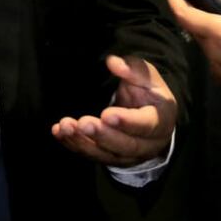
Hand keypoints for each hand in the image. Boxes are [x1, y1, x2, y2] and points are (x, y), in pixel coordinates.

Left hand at [51, 55, 176, 166]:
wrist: (150, 118)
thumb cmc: (149, 94)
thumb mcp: (149, 78)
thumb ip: (134, 69)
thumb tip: (113, 63)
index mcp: (161, 121)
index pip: (146, 125)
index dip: (127, 121)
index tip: (107, 114)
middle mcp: (147, 144)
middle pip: (125, 145)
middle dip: (102, 135)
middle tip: (83, 122)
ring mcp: (128, 156)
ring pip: (106, 154)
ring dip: (83, 142)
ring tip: (66, 126)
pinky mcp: (110, 158)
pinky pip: (91, 155)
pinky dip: (74, 144)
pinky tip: (59, 132)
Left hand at [167, 0, 220, 153]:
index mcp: (219, 35)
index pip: (185, 16)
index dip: (175, 1)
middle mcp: (211, 54)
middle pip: (197, 31)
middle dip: (199, 16)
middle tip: (213, 4)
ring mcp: (217, 72)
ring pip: (209, 46)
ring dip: (216, 35)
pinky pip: (218, 60)